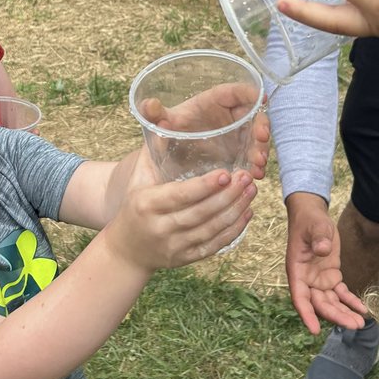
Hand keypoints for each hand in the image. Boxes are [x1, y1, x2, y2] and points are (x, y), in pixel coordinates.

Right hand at [109, 163, 256, 271]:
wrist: (126, 250)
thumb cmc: (135, 205)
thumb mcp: (137, 178)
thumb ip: (153, 151)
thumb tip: (163, 119)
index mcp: (147, 204)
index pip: (181, 195)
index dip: (205, 186)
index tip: (226, 173)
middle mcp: (161, 227)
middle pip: (201, 213)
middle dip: (228, 195)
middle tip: (246, 178)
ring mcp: (174, 246)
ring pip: (211, 230)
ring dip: (235, 210)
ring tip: (252, 191)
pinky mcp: (186, 259)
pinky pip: (214, 245)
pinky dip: (234, 230)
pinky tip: (247, 213)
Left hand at [139, 83, 269, 179]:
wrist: (171, 154)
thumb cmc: (170, 130)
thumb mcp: (162, 122)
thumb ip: (155, 114)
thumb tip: (148, 105)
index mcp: (215, 101)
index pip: (236, 91)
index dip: (250, 92)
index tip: (261, 98)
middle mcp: (230, 115)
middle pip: (253, 115)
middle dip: (261, 126)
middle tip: (262, 138)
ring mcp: (238, 134)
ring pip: (257, 137)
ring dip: (261, 149)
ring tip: (258, 164)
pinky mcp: (240, 152)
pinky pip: (253, 155)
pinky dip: (256, 164)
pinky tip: (256, 174)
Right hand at [284, 193, 366, 334]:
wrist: (313, 216)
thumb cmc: (310, 221)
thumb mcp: (315, 226)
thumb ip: (318, 238)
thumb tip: (322, 250)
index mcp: (297, 270)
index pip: (300, 297)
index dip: (307, 314)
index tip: (314, 330)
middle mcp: (307, 279)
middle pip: (320, 304)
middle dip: (336, 316)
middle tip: (354, 325)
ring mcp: (319, 280)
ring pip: (331, 302)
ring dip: (344, 313)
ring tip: (360, 322)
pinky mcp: (330, 276)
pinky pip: (340, 293)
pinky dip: (350, 302)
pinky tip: (362, 309)